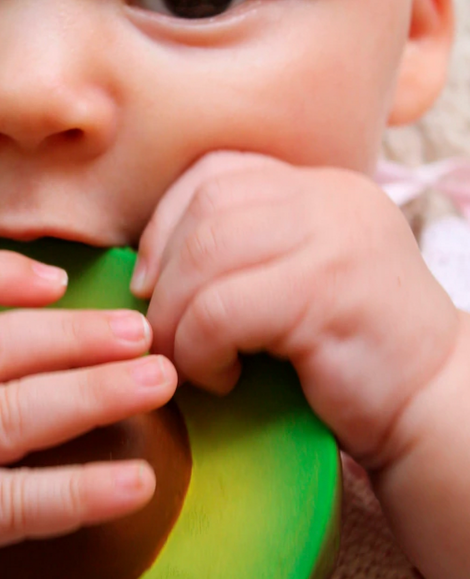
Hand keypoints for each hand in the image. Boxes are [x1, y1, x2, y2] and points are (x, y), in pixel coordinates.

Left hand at [131, 151, 460, 466]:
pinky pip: (223, 310)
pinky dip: (200, 349)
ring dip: (174, 316)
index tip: (149, 282)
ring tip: (182, 360)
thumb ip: (243, 255)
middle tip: (156, 331)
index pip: (218, 172)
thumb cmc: (346, 356)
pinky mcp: (329, 295)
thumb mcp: (297, 282)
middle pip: (206, 206)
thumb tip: (146, 271)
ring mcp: (335, 241)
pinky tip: (221, 378)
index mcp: (320, 189)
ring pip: (207, 254)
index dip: (164, 224)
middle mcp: (331, 200)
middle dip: (161, 274)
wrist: (432, 407)